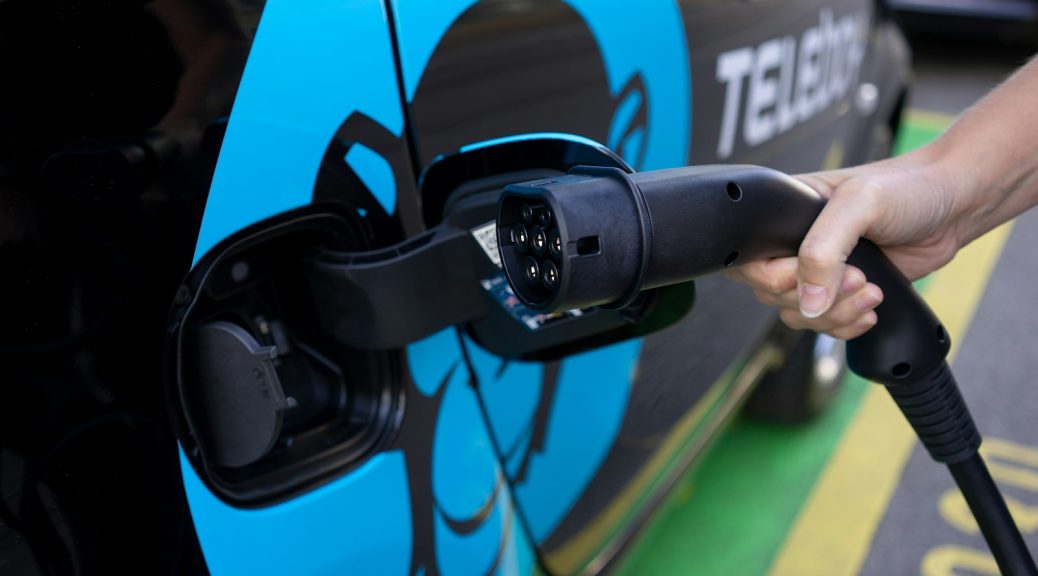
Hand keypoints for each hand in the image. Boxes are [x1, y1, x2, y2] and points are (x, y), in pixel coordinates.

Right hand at [726, 147, 966, 338]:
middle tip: (857, 276)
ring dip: (836, 314)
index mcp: (784, 214)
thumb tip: (808, 301)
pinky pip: (824, 325)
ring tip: (871, 291)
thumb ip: (824, 251)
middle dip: (816, 296)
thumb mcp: (859, 204)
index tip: (809, 272)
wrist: (954, 206)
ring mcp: (818, 271)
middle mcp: (794, 244)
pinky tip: (869, 308)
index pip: (749, 258)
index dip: (773, 276)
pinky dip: (846, 325)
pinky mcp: (842, 292)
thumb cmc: (907, 188)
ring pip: (798, 315)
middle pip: (771, 294)